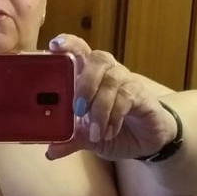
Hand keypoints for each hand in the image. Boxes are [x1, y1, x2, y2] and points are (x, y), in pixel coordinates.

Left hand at [45, 34, 176, 160]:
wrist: (145, 140)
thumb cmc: (113, 129)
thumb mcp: (88, 138)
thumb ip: (70, 140)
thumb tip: (50, 151)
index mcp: (90, 76)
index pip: (79, 49)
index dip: (67, 43)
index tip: (53, 47)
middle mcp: (108, 73)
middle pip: (97, 59)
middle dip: (85, 83)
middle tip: (78, 110)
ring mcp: (125, 81)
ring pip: (111, 80)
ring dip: (100, 108)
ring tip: (95, 132)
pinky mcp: (141, 94)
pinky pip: (127, 97)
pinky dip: (115, 116)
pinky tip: (109, 131)